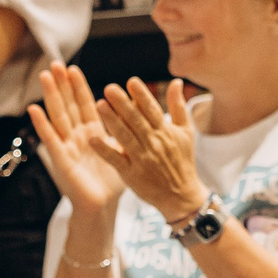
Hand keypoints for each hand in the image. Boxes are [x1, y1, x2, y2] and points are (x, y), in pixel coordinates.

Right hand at [26, 62, 126, 214]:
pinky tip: (34, 110)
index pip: (84, 104)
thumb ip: (121, 131)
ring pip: (58, 117)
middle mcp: (77, 137)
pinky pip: (51, 140)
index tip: (73, 68)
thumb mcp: (120, 150)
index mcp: (92, 133)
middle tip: (55, 63)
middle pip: (68, 105)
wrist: (102, 207)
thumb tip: (133, 113)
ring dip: (51, 97)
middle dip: (62, 85)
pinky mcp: (61, 161)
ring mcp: (67, 147)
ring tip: (45, 77)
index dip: (78, 87)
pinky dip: (42, 125)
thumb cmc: (111, 181)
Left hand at [90, 77, 209, 220]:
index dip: (142, 95)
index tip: (131, 82)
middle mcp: (154, 143)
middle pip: (136, 120)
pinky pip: (116, 160)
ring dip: (112, 121)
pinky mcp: (132, 174)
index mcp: (166, 132)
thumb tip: (176, 81)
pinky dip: (104, 150)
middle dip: (123, 104)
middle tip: (110, 88)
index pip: (152, 110)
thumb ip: (178, 106)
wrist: (182, 196)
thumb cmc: (182, 160)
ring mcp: (142, 159)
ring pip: (125, 137)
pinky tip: (92, 139)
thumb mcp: (185, 132)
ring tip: (99, 105)